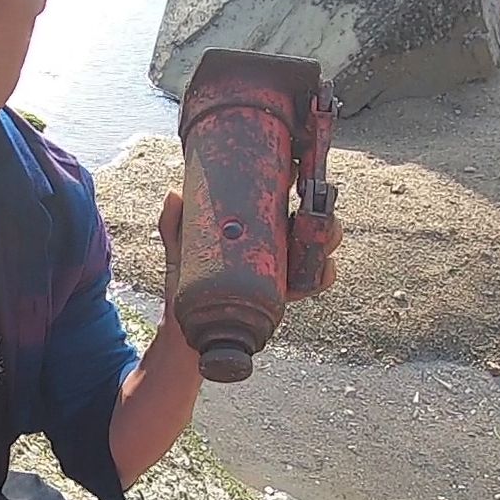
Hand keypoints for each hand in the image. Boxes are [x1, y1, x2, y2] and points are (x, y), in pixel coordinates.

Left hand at [153, 185, 341, 304]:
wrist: (187, 330)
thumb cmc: (184, 286)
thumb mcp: (178, 252)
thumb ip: (173, 226)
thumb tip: (174, 194)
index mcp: (254, 225)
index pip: (282, 197)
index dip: (296, 180)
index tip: (296, 169)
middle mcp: (274, 242)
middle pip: (309, 219)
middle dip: (318, 209)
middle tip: (307, 207)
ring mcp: (283, 266)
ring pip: (318, 245)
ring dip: (326, 237)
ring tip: (316, 236)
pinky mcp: (287, 291)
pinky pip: (315, 280)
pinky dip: (324, 273)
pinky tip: (322, 268)